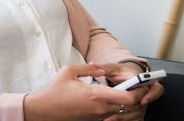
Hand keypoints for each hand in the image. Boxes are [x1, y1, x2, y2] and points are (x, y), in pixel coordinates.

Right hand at [23, 63, 139, 120]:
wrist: (44, 110)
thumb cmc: (54, 92)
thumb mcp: (68, 71)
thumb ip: (88, 67)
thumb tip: (100, 68)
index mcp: (96, 94)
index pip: (129, 98)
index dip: (139, 92)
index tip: (139, 85)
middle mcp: (100, 108)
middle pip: (130, 106)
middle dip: (135, 97)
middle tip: (132, 88)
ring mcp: (98, 116)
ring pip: (121, 112)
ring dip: (124, 103)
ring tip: (119, 93)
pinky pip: (111, 116)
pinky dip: (113, 109)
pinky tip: (105, 101)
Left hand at [99, 63, 164, 120]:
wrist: (126, 75)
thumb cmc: (121, 72)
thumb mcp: (112, 68)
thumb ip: (103, 67)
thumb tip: (93, 64)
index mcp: (142, 80)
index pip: (155, 88)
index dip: (151, 95)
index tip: (142, 100)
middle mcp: (145, 92)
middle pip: (146, 103)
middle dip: (134, 109)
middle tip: (119, 112)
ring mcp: (142, 101)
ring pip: (141, 112)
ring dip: (128, 116)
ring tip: (111, 118)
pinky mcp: (138, 108)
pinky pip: (136, 116)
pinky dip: (126, 119)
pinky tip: (115, 119)